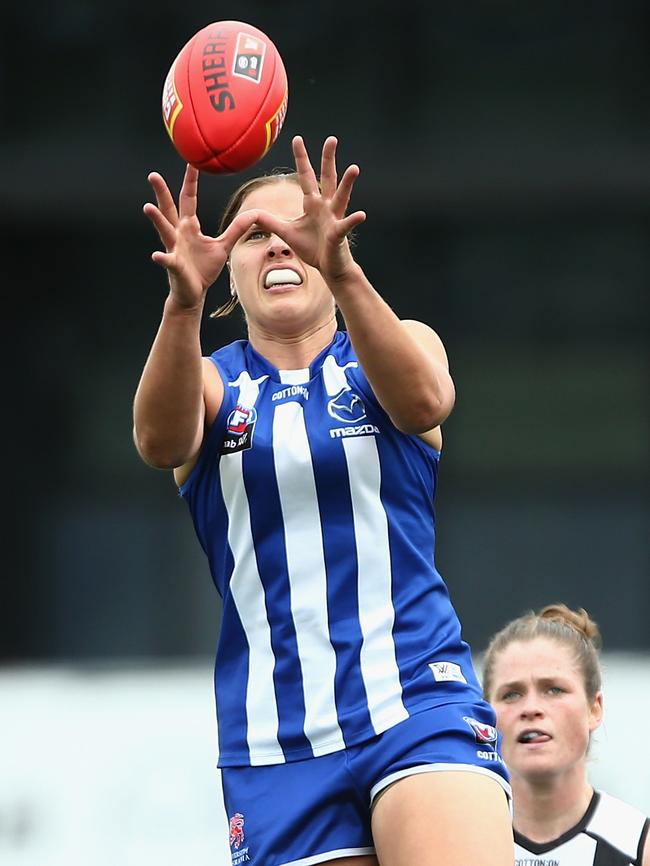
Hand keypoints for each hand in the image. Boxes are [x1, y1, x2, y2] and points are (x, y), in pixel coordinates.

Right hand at [143, 164, 258, 308]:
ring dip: (156, 220)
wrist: (193, 293)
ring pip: (164, 231)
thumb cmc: (204, 269)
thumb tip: (254, 214)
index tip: (192, 162)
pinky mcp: (174, 266)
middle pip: (169, 209)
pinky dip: (163, 258)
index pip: (188, 199)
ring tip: (147, 207)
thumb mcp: (223, 246)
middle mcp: (178, 234)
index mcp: (189, 227)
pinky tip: (157, 256)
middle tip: (153, 175)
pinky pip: (168, 261)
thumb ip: (236, 229)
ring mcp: (174, 249)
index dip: (190, 182)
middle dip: (161, 192)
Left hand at [254, 135, 365, 283]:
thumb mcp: (286, 232)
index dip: (301, 159)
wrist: (329, 267)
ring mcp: (334, 219)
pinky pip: (346, 225)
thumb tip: (251, 213)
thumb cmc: (312, 248)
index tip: (297, 139)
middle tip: (331, 139)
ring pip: (341, 197)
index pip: (305, 176)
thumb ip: (270, 221)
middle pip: (327, 178)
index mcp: (312, 204)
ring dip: (347, 183)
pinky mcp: (339, 234)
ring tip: (354, 168)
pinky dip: (353, 220)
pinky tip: (361, 215)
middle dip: (328, 159)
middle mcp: (325, 206)